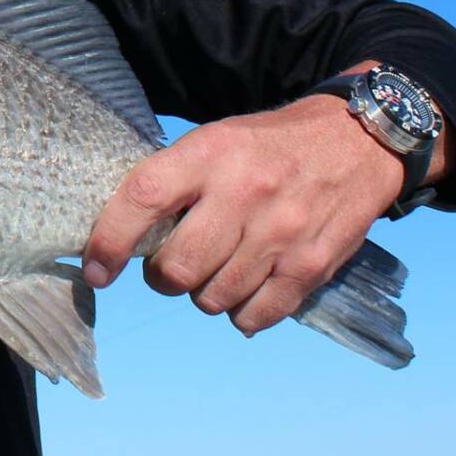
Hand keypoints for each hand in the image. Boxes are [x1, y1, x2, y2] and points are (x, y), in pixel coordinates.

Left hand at [81, 91, 402, 336]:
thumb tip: (120, 234)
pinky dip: (242, 312)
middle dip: (163, 277)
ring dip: (204, 293)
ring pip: (212, 298)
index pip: (143, 197)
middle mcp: (245, 191)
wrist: (358, 141)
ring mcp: (282, 231)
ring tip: (217, 268)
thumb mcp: (217, 138)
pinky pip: (256, 316)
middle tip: (171, 265)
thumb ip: (175, 181)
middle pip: (177, 268)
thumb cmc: (270, 145)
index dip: (110, 240)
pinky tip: (247, 288)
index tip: (97, 269)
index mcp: (211, 152)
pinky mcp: (312, 265)